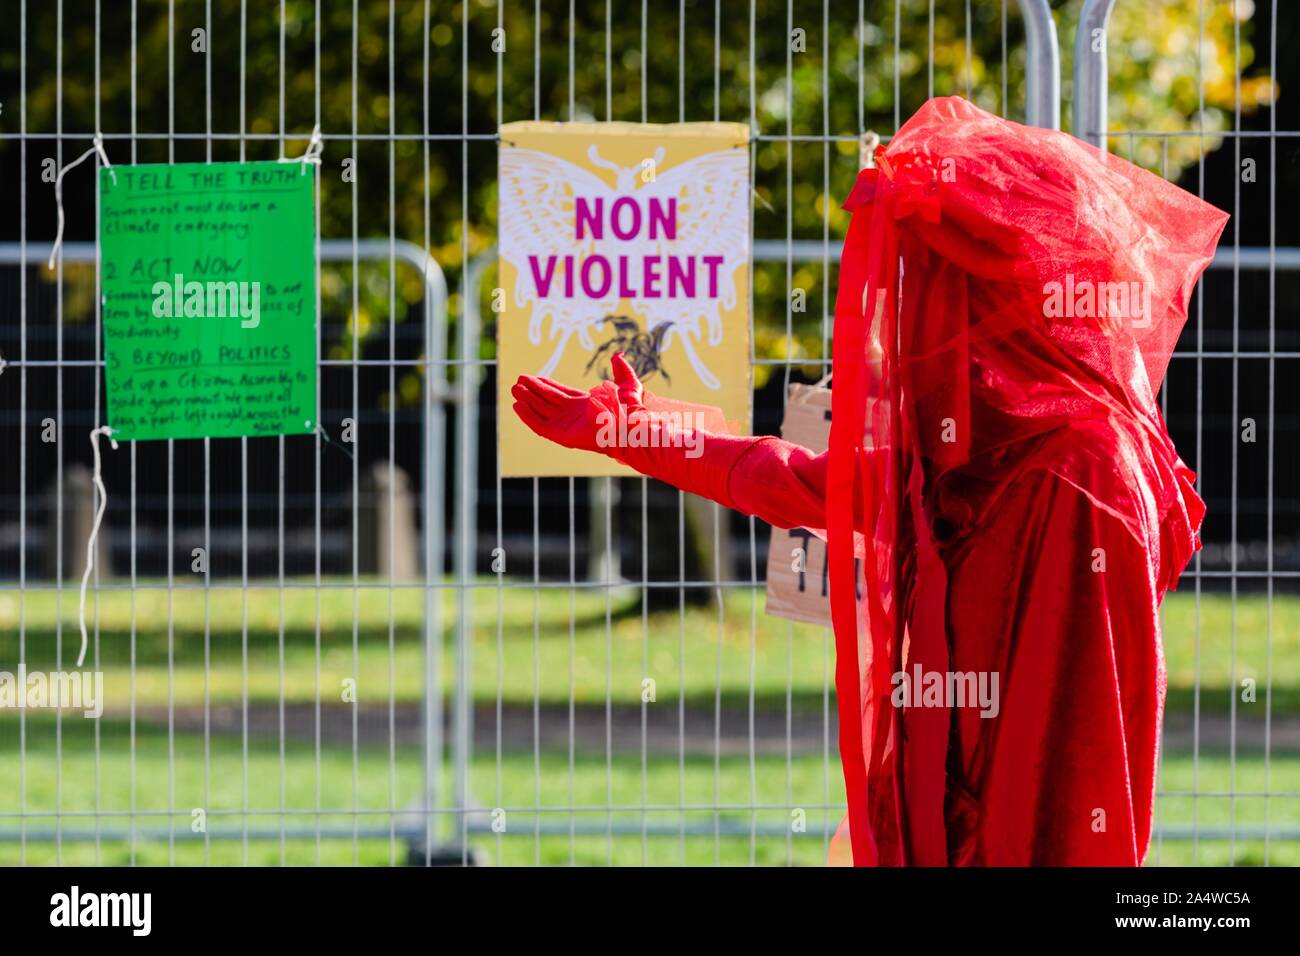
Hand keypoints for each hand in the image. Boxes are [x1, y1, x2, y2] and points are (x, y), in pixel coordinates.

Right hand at [511, 352, 647, 454]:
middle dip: (532, 390)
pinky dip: (528, 416)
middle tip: (518, 380)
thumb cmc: (631, 409)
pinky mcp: (561, 436)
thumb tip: (617, 355)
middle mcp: (574, 415)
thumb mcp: (629, 385)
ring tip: (515, 389)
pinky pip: (539, 425)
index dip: (546, 384)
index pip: (560, 393)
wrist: (627, 427)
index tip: (533, 377)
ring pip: (541, 411)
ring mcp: (566, 425)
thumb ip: (622, 370)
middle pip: (547, 400)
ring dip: (527, 400)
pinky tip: (517, 405)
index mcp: (585, 404)